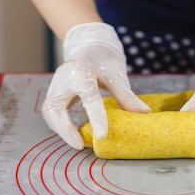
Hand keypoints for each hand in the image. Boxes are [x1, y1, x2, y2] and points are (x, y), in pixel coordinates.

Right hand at [41, 22, 150, 149]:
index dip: (95, 117)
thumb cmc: (103, 63)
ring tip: (80, 143)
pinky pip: (52, 114)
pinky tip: (74, 135)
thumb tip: (145, 114)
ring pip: (49, 113)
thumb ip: (127, 96)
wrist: (88, 49)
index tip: (102, 136)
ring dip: (63, 131)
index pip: (88, 96)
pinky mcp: (52, 95)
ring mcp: (55, 87)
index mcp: (82, 71)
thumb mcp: (116, 77)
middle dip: (65, 129)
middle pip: (54, 107)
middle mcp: (63, 78)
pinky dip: (62, 127)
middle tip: (80, 145)